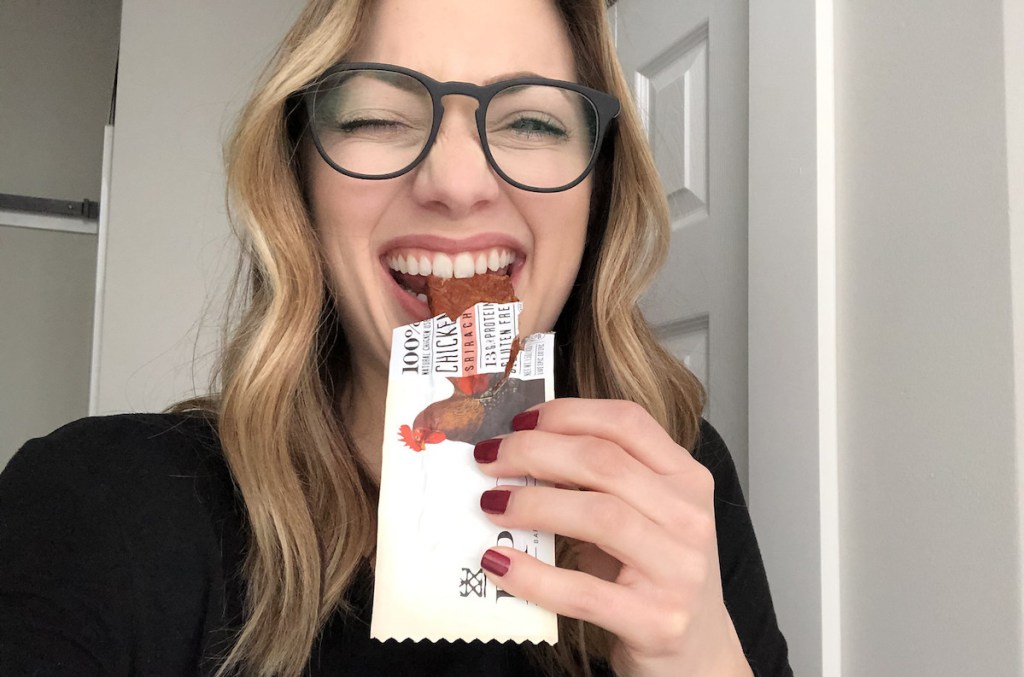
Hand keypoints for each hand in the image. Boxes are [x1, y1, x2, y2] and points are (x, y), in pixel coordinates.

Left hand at [473, 398, 751, 676]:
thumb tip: (518, 452)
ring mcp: (679, 570)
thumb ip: (599, 481)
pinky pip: (582, 591)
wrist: (699, 654)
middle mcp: (689, 517)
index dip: (566, 413)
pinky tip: (497, 562)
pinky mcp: (656, 620)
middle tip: (489, 459)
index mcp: (686, 479)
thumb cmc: (656, 577)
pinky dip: (533, 575)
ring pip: (598, 515)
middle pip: (603, 461)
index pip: (627, 422)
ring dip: (532, 503)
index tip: (518, 420)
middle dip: (534, 452)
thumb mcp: (640, 516)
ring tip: (490, 504)